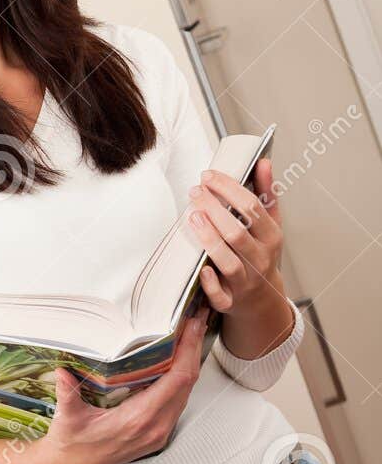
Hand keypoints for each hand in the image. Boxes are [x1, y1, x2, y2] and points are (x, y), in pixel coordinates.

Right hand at [29, 308, 210, 463]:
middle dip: (193, 350)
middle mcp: (155, 427)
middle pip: (187, 383)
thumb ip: (67, 394)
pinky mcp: (158, 433)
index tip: (191, 328)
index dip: (187, 351)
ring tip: (189, 337)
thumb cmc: (71, 444)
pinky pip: (178, 402)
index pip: (176, 380)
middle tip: (195, 322)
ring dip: (190, 364)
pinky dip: (182, 379)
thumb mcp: (67, 418)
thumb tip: (63, 372)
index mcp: (138, 420)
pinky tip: (178, 363)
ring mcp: (159, 432)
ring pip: (186, 393)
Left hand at [187, 156, 282, 318]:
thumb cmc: (261, 254)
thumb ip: (266, 193)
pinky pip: (219, 295)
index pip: (252, 208)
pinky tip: (201, 267)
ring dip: (209, 239)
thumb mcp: (270, 224)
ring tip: (193, 216)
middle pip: (237, 232)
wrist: (262, 298)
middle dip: (215, 210)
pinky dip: (210, 282)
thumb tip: (263, 162)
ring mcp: (245, 281)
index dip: (230, 189)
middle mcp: (260, 259)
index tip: (209, 175)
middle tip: (195, 191)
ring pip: (228, 261)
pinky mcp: (230, 301)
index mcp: (272, 237)